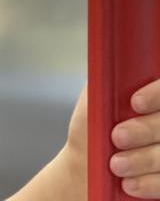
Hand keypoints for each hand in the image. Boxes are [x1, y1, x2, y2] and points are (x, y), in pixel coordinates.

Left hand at [63, 79, 159, 197]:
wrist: (89, 166)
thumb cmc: (94, 127)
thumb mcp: (95, 99)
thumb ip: (106, 79)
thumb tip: (108, 56)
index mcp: (157, 95)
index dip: (157, 94)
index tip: (134, 103)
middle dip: (146, 129)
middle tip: (117, 137)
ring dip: (145, 159)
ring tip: (115, 165)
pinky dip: (152, 183)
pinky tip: (130, 185)